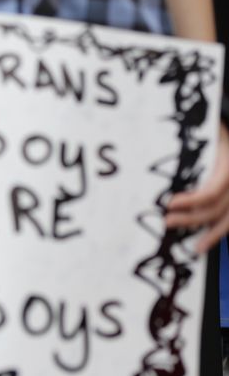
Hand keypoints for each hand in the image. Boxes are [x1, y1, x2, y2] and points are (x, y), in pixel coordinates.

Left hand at [165, 124, 228, 252]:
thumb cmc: (219, 127)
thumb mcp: (207, 132)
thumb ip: (187, 147)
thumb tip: (153, 149)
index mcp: (227, 165)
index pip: (211, 191)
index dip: (191, 201)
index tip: (170, 203)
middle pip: (218, 208)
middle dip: (192, 218)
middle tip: (168, 222)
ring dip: (213, 234)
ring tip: (196, 249)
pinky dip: (222, 229)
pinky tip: (209, 239)